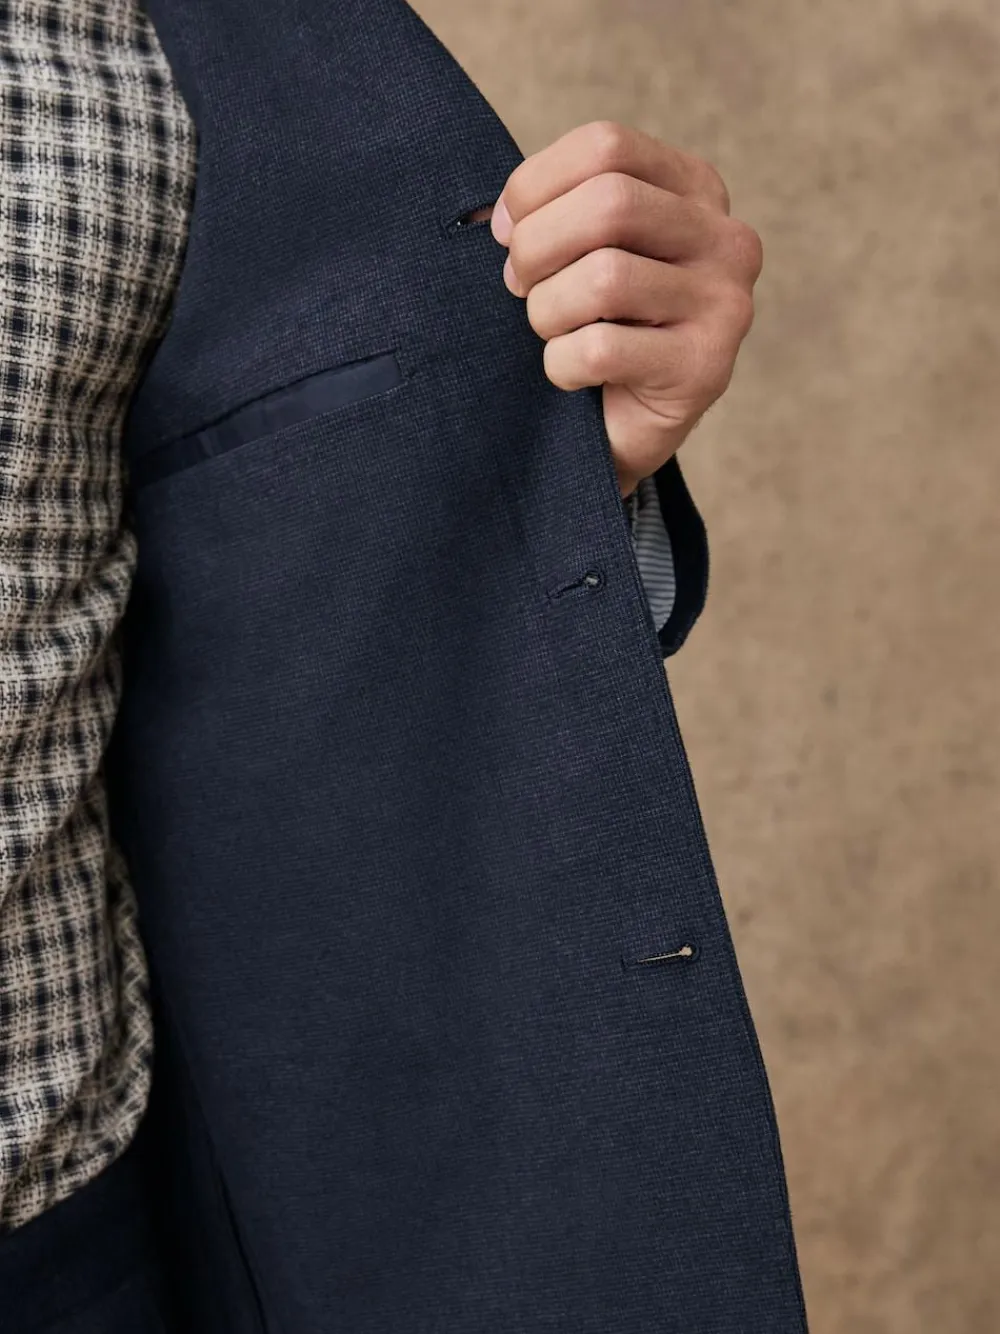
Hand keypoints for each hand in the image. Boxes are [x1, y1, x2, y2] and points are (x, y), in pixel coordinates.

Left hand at [490, 121, 762, 497]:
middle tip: (518, 286)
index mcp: (695, 190)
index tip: (506, 231)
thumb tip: (488, 216)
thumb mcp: (576, 251)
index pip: (607, 146)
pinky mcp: (705, 369)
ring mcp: (725, 305)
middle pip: (609, 203)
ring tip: (549, 331)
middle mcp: (726, 239)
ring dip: (547, 310)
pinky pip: (601, 349)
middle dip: (537, 246)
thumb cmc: (595, 325)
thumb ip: (545, 213)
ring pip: (605, 277)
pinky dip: (562, 364)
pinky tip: (570, 374)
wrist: (625, 427)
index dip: (535, 184)